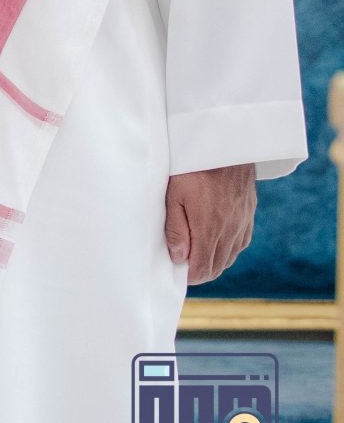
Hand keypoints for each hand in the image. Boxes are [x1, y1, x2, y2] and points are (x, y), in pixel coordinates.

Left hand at [165, 163, 256, 285]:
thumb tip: (178, 257)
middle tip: (183, 264)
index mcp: (210, 229)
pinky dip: (227, 250)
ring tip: (196, 255)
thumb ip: (176, 228)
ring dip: (214, 261)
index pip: (203, 268)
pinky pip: (241, 243)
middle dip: (200, 271)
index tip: (176, 271)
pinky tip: (216, 243)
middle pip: (217, 266)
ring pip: (230, 257)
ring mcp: (243, 223)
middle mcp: (231, 231)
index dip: (189, 276)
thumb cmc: (192, 168)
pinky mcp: (249, 215)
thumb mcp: (174, 195)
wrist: (225, 146)